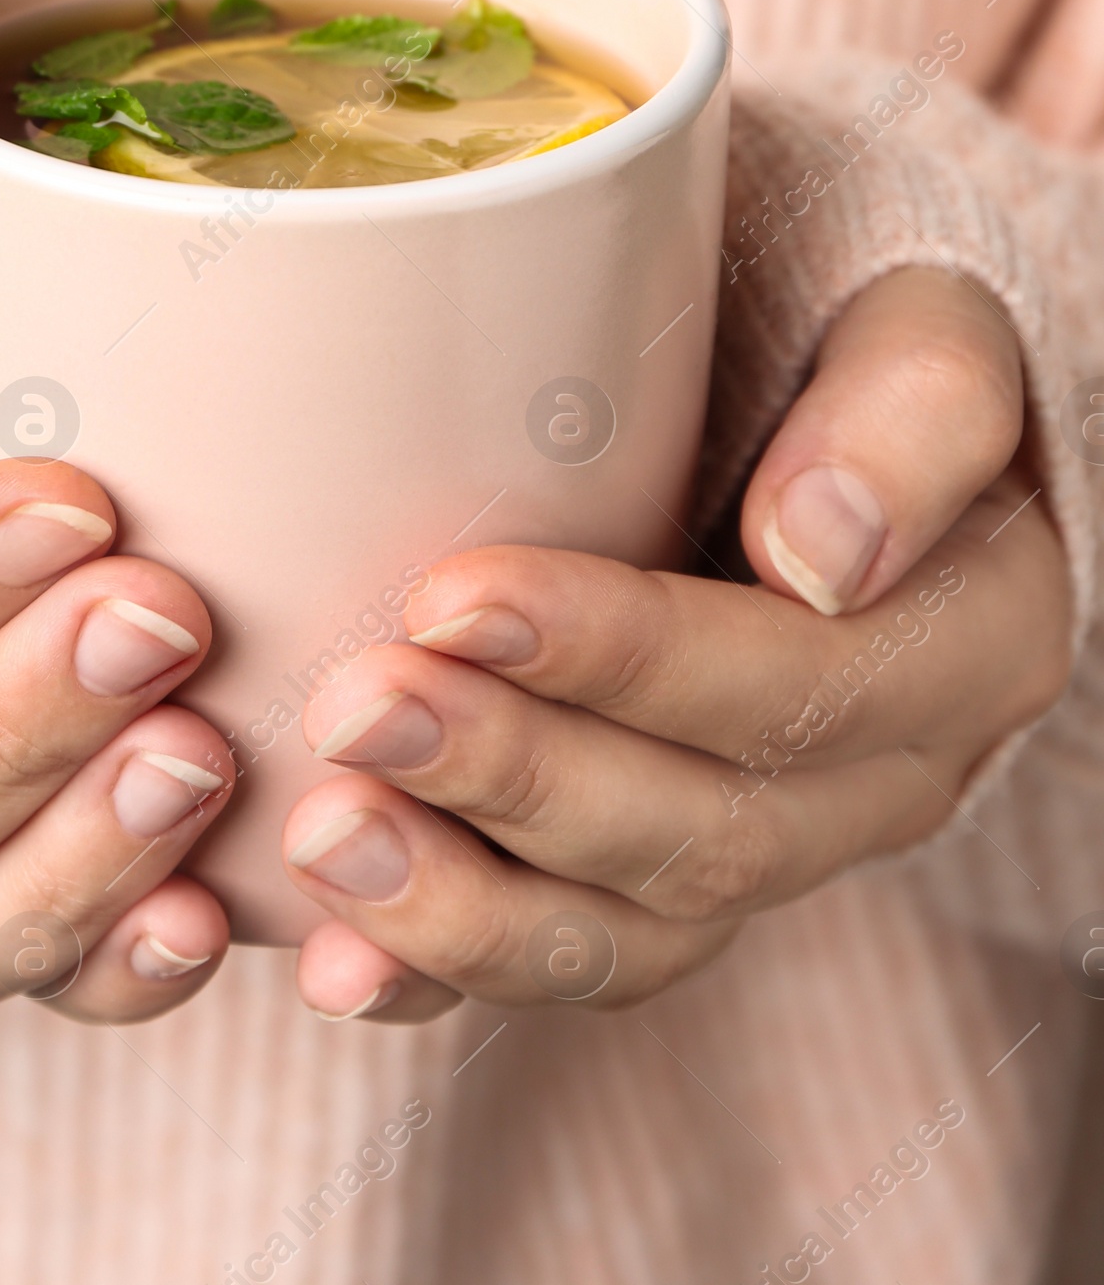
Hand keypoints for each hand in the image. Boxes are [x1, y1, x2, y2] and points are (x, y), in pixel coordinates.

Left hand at [282, 268, 1071, 1020]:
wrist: (795, 372)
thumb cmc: (843, 315)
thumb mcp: (921, 319)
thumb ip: (912, 406)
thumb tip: (817, 556)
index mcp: (964, 643)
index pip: (792, 682)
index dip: (621, 657)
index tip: (455, 593)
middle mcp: (879, 781)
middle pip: (698, 828)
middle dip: (513, 777)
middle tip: (354, 706)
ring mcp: (766, 845)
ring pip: (626, 931)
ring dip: (463, 901)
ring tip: (319, 836)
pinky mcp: (659, 878)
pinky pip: (566, 960)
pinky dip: (445, 970)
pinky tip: (334, 964)